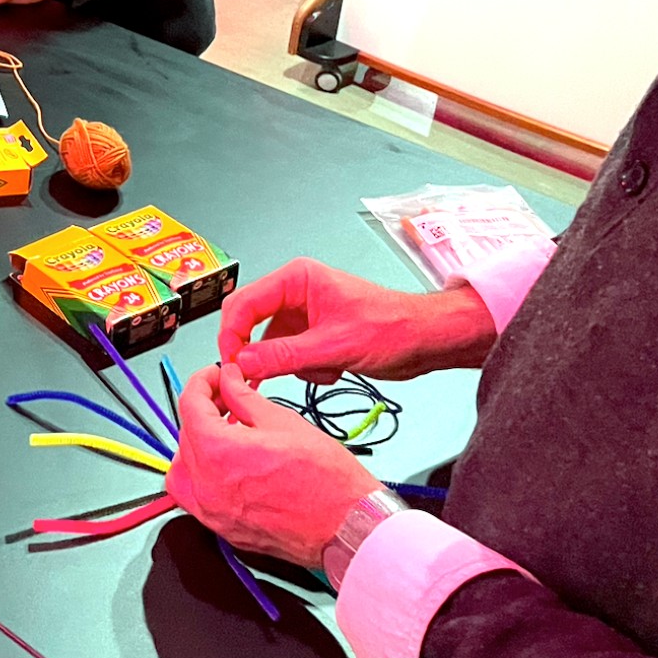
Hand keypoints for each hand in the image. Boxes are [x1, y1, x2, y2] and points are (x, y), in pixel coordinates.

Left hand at [165, 364, 376, 568]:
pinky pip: (196, 498)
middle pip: (186, 435)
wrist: (349, 528)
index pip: (190, 405)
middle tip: (227, 398)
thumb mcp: (283, 421)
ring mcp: (213, 513)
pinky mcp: (225, 530)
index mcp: (217, 453)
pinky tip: (227, 465)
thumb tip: (228, 380)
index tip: (217, 376)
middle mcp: (207, 486)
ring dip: (196, 445)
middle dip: (203, 411)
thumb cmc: (327, 480)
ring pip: (183, 470)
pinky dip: (202, 477)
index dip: (202, 382)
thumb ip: (244, 398)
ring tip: (224, 432)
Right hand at [219, 257, 497, 383]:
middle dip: (261, 353)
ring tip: (324, 368)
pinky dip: (306, 369)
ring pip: (270, 345)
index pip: (243, 303)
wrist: (425, 341)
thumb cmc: (391, 328)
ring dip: (290, 365)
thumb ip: (285, 355)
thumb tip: (243, 362)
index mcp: (296, 279)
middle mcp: (294, 293)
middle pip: (251, 323)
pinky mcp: (312, 334)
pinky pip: (289, 356)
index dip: (232, 334)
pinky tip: (333, 369)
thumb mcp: (334, 345)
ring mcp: (303, 315)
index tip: (232, 364)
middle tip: (261, 377)